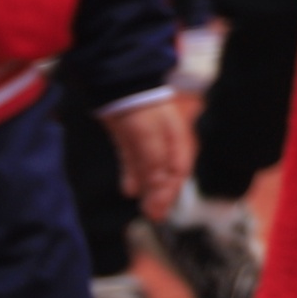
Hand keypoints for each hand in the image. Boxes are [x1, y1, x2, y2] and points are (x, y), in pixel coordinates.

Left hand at [103, 98, 194, 220]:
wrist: (117, 82)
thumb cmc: (139, 108)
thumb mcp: (148, 137)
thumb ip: (154, 163)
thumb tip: (160, 192)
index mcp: (176, 138)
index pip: (179, 170)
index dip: (171, 192)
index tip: (159, 211)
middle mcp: (164, 140)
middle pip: (166, 172)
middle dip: (160, 195)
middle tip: (152, 216)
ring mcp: (146, 139)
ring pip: (150, 169)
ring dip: (147, 188)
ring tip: (141, 207)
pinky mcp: (130, 138)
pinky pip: (134, 161)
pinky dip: (133, 176)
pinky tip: (128, 189)